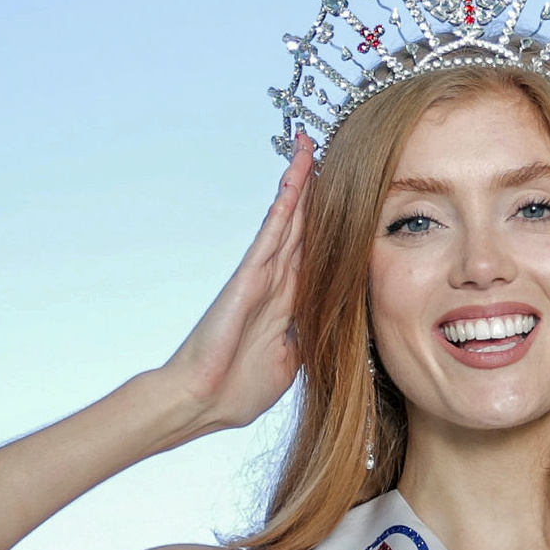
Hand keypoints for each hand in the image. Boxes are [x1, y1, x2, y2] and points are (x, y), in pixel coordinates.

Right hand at [157, 135, 316, 434]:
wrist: (202, 402)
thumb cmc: (238, 389)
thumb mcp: (291, 362)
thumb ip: (310, 338)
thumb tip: (333, 325)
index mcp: (289, 303)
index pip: (315, 253)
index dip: (330, 225)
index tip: (348, 197)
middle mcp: (277, 281)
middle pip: (303, 226)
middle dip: (315, 192)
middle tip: (327, 151)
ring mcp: (262, 275)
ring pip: (289, 219)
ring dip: (300, 184)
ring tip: (310, 147)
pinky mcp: (249, 276)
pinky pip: (272, 232)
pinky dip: (286, 204)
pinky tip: (295, 177)